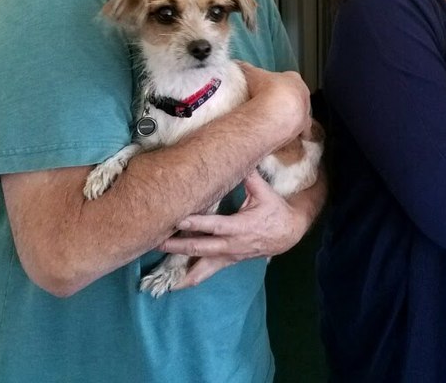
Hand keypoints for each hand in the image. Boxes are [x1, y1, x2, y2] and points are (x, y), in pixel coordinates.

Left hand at [157, 172, 307, 290]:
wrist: (288, 233)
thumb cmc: (275, 211)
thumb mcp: (265, 193)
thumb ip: (250, 178)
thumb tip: (238, 159)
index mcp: (240, 226)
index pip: (214, 226)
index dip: (196, 223)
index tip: (177, 220)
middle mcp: (232, 245)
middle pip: (201, 247)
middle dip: (178, 246)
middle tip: (158, 242)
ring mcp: (229, 256)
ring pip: (203, 266)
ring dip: (182, 270)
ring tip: (163, 275)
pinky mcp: (228, 261)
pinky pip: (208, 273)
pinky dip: (192, 279)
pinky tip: (177, 286)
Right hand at [239, 62, 311, 138]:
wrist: (276, 113)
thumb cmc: (265, 90)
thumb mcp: (252, 74)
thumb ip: (245, 68)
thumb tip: (236, 63)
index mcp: (294, 79)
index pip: (289, 78)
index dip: (278, 84)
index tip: (268, 88)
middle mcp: (304, 94)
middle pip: (296, 95)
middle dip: (286, 99)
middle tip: (272, 105)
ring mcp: (305, 112)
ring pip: (300, 112)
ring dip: (291, 115)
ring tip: (276, 120)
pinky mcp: (303, 128)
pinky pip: (302, 131)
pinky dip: (295, 132)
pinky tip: (286, 134)